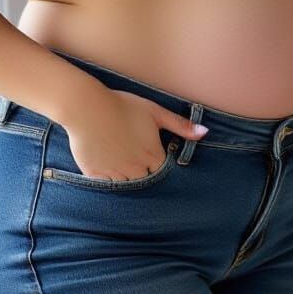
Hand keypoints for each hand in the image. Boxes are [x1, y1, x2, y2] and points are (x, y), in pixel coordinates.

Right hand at [63, 88, 208, 181]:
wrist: (87, 107)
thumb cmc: (122, 105)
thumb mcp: (154, 111)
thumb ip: (180, 125)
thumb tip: (205, 133)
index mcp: (152, 155)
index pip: (164, 174)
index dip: (162, 170)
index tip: (159, 165)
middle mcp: (135, 169)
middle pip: (146, 183)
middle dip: (146, 178)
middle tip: (140, 167)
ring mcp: (115, 174)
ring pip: (127, 187)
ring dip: (129, 181)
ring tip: (125, 170)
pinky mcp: (95, 175)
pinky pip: (106, 187)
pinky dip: (109, 183)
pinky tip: (109, 172)